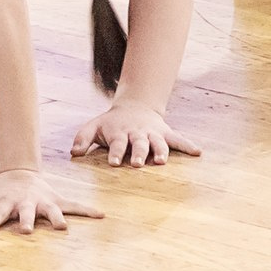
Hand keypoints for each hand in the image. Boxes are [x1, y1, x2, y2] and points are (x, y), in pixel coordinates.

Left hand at [0, 167, 100, 234]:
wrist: (22, 173)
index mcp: (6, 204)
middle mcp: (25, 204)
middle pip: (25, 214)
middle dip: (26, 222)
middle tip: (26, 231)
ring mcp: (43, 203)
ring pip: (51, 212)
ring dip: (56, 220)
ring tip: (63, 228)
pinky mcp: (57, 202)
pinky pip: (74, 207)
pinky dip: (88, 210)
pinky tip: (102, 215)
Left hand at [71, 103, 200, 166]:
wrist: (134, 107)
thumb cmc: (111, 123)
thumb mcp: (94, 126)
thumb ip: (83, 138)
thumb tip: (73, 153)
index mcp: (119, 133)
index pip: (117, 144)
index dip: (116, 153)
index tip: (115, 163)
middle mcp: (137, 134)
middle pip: (138, 144)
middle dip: (138, 154)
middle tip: (138, 164)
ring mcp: (152, 133)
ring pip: (158, 142)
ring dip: (160, 151)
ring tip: (162, 161)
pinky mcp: (165, 133)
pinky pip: (178, 139)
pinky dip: (188, 145)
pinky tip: (198, 152)